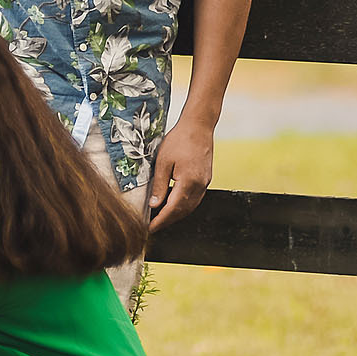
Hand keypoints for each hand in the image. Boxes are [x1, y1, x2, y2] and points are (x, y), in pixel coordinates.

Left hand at [147, 115, 214, 232]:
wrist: (199, 126)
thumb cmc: (179, 140)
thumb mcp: (163, 162)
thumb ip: (159, 185)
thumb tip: (154, 205)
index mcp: (188, 182)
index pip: (173, 209)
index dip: (161, 221)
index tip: (150, 228)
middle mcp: (200, 186)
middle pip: (183, 211)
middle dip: (168, 220)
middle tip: (153, 226)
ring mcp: (205, 183)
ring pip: (190, 207)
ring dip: (176, 214)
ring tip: (161, 217)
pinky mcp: (206, 179)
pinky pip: (195, 198)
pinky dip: (183, 205)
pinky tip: (173, 204)